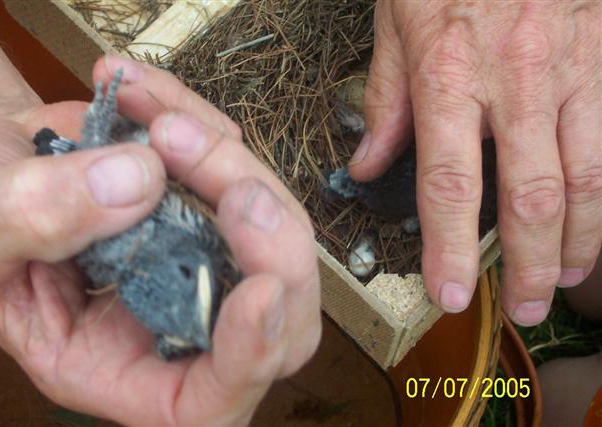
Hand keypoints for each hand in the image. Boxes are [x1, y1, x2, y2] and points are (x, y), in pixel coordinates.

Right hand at [0, 5, 320, 423]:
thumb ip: (36, 217)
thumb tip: (138, 183)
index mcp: (113, 362)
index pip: (211, 399)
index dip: (252, 357)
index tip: (260, 291)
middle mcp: (170, 317)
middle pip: (279, 313)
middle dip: (272, 247)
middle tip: (231, 184)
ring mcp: (195, 255)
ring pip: (270, 229)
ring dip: (229, 164)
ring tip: (155, 119)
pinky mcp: (201, 199)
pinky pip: (235, 164)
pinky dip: (199, 121)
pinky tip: (140, 92)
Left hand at [351, 1, 600, 325]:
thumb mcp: (396, 23)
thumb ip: (385, 101)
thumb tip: (368, 165)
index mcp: (449, 75)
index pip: (450, 184)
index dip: (451, 247)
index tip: (450, 293)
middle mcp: (515, 81)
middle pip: (531, 196)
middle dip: (532, 263)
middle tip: (526, 304)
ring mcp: (572, 68)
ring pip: (588, 175)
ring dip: (581, 238)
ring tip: (567, 276)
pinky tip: (596, 218)